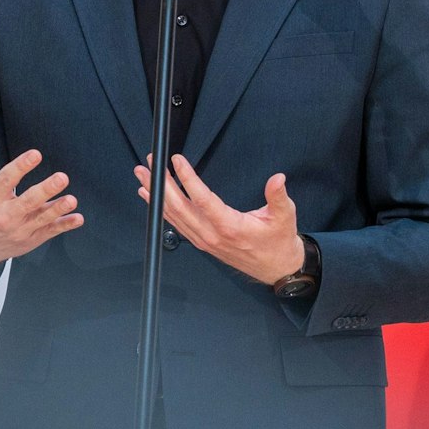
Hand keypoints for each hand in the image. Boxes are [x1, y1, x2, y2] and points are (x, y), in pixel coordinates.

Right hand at [0, 121, 80, 265]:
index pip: (6, 180)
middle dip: (45, 190)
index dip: (21, 167)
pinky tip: (78, 219)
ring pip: (41, 219)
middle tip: (63, 177)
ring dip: (58, 209)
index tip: (36, 154)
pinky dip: (64, 226)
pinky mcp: (31, 239)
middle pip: (27, 201)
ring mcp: (20, 229)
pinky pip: (49, 232)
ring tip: (72, 199)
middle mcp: (5, 215)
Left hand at [134, 154, 303, 283]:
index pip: (202, 200)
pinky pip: (176, 225)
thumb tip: (277, 179)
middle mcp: (212, 235)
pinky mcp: (201, 242)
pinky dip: (161, 210)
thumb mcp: (285, 216)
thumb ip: (279, 197)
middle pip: (179, 208)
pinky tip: (150, 197)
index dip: (188, 178)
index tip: (177, 160)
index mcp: (230, 227)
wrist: (276, 268)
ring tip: (142, 175)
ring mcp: (204, 240)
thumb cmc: (279, 241)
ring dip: (156, 195)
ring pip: (173, 216)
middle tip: (150, 163)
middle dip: (161, 184)